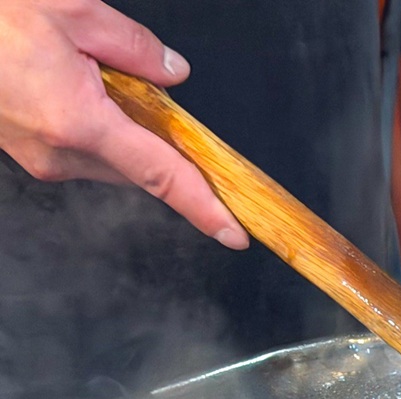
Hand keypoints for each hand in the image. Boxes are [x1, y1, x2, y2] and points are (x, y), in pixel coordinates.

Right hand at [0, 0, 246, 247]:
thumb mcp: (74, 12)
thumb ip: (134, 47)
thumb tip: (172, 73)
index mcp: (77, 122)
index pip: (162, 175)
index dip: (204, 207)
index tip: (234, 232)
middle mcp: (58, 152)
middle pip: (139, 166)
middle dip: (157, 139)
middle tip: (141, 90)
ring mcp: (38, 157)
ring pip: (110, 159)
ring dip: (120, 127)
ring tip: (85, 73)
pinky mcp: (24, 152)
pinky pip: (80, 150)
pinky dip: (93, 125)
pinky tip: (67, 83)